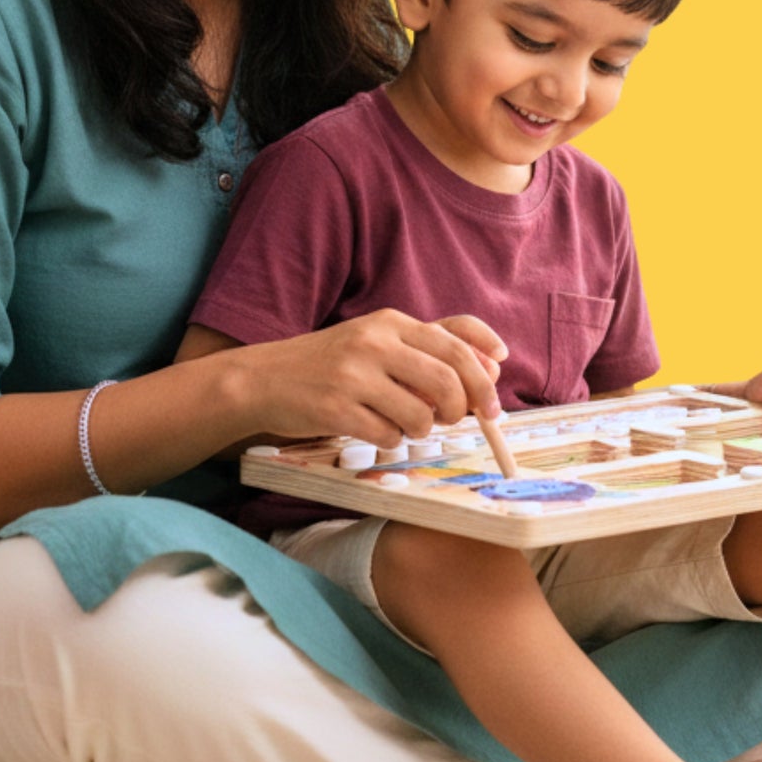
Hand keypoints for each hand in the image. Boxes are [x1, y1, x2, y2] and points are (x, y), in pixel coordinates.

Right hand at [231, 309, 506, 446]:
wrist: (266, 378)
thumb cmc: (333, 363)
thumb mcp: (379, 340)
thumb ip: (430, 347)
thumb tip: (493, 363)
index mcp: (391, 321)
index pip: (457, 341)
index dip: (484, 370)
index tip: (495, 394)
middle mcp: (375, 341)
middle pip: (448, 377)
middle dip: (465, 406)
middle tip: (459, 420)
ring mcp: (354, 375)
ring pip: (421, 413)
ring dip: (425, 428)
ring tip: (409, 425)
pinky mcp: (336, 409)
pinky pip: (388, 435)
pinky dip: (393, 440)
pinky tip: (378, 431)